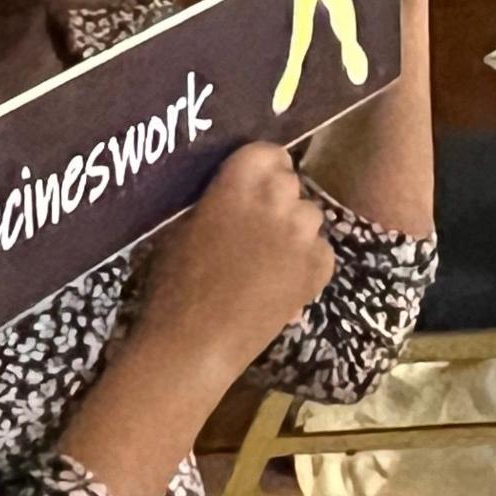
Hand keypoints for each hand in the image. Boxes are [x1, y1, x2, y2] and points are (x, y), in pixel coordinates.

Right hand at [133, 144, 335, 376]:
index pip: (269, 152)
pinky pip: (321, 251)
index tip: (249, 186)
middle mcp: (278, 199)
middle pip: (291, 183)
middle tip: (254, 226)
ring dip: (293, 229)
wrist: (195, 343)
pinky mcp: (319, 269)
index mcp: (239, 182)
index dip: (261, 169)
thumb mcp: (182, 223)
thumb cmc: (174, 282)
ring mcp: (302, 235)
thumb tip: (230, 187)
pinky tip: (281, 280)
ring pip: (309, 216)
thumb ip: (215, 195)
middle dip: (276, 199)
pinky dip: (306, 262)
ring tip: (268, 256)